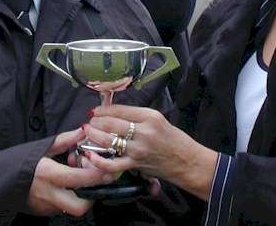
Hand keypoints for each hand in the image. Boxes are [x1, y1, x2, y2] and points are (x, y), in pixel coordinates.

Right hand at [28, 128, 114, 216]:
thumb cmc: (20, 161)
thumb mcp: (43, 147)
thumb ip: (66, 140)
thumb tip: (84, 131)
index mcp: (49, 173)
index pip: (79, 178)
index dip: (96, 175)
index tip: (107, 170)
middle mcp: (48, 193)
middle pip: (79, 206)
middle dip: (92, 197)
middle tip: (97, 182)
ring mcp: (46, 206)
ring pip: (72, 209)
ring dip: (82, 196)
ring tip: (80, 181)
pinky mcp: (43, 212)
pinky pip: (62, 208)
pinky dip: (70, 197)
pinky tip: (67, 186)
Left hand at [82, 105, 217, 200]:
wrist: (188, 161)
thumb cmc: (174, 140)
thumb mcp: (159, 120)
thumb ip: (138, 117)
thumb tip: (115, 114)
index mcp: (150, 116)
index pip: (120, 109)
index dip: (104, 110)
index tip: (95, 111)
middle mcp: (144, 131)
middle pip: (112, 123)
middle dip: (96, 122)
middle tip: (88, 122)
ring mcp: (139, 149)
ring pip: (109, 141)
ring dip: (94, 136)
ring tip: (87, 133)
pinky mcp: (136, 164)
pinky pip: (113, 164)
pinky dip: (99, 161)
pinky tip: (90, 156)